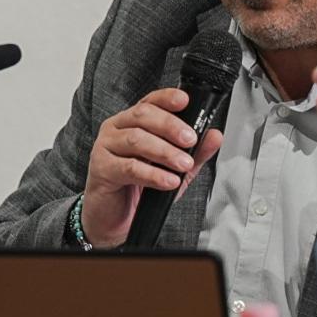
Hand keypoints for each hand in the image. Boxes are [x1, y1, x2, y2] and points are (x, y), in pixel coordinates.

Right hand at [81, 88, 222, 247]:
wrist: (115, 218)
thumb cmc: (140, 189)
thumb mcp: (175, 169)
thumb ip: (195, 152)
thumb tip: (214, 136)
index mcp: (132, 122)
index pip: (150, 101)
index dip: (166, 98)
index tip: (185, 101)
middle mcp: (116, 129)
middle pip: (143, 115)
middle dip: (170, 126)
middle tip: (190, 140)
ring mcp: (105, 147)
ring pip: (136, 139)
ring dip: (165, 152)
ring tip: (184, 164)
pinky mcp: (101, 169)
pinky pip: (129, 167)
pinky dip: (153, 174)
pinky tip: (169, 180)